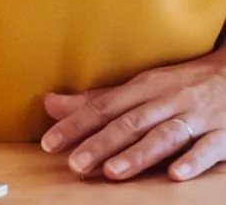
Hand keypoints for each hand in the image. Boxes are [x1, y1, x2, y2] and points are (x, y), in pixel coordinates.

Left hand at [41, 46, 225, 181]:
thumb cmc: (180, 85)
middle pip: (129, 123)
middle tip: (75, 164)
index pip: (103, 107)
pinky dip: (192, 161)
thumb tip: (51, 104)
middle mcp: (166, 100)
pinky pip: (208, 149)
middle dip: (100, 144)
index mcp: (144, 87)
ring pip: (163, 136)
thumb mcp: (140, 87)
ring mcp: (195, 117)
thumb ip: (99, 100)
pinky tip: (175, 175)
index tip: (50, 143)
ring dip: (138, 154)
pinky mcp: (223, 135)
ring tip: (113, 172)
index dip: (75, 125)